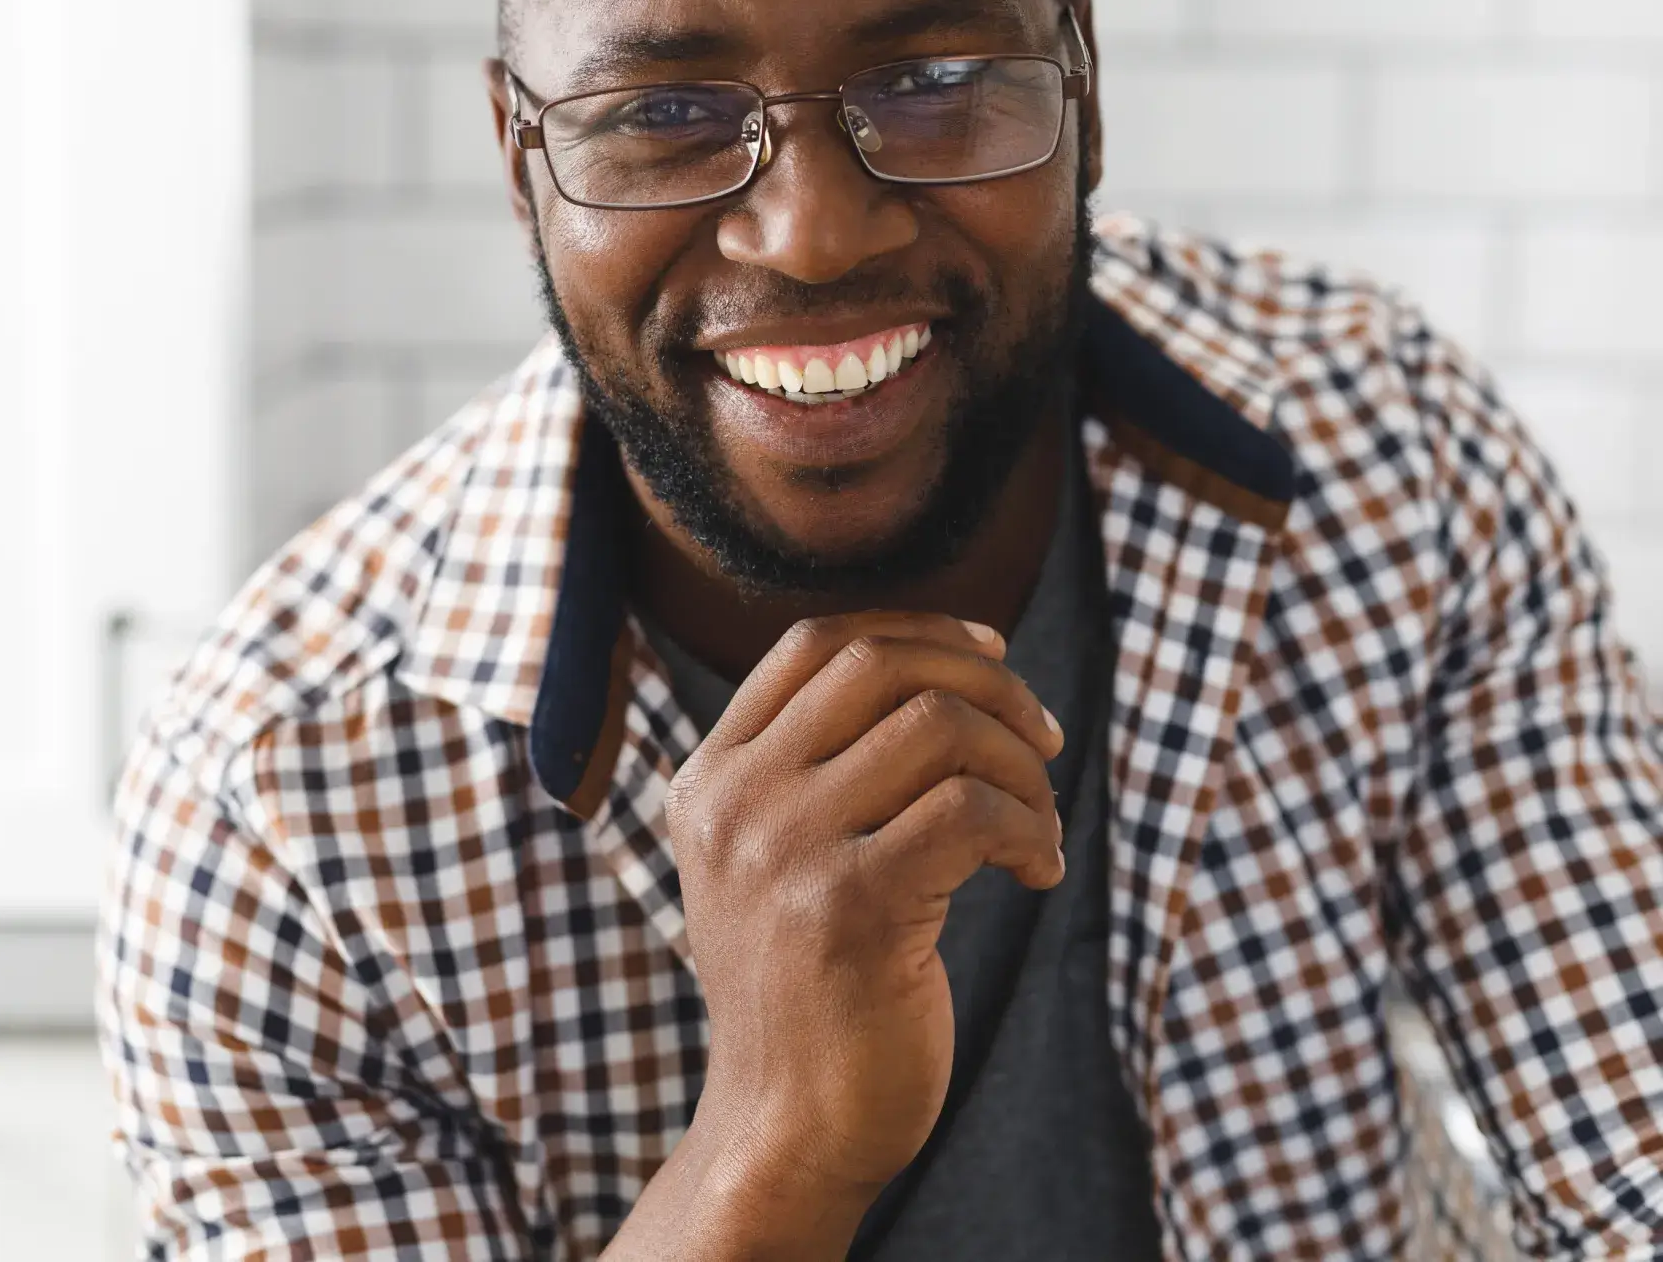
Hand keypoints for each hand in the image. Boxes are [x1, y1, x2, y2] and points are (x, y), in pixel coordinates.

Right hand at [665, 611, 1064, 1209]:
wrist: (787, 1127)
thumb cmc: (811, 981)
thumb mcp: (779, 852)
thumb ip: (819, 760)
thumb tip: (949, 654)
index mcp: (710, 777)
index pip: (815, 642)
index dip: (919, 628)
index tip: (993, 653)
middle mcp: (734, 801)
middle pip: (882, 665)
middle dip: (989, 683)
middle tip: (1045, 738)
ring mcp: (784, 851)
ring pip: (939, 727)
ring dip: (1022, 766)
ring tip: (1041, 823)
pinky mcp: (850, 908)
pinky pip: (971, 810)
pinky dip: (1030, 828)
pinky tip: (1038, 873)